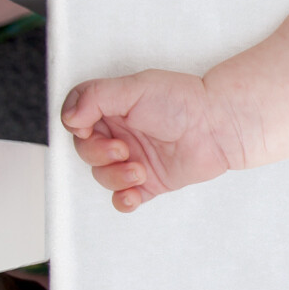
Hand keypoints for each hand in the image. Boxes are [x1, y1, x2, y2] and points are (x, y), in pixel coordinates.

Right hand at [61, 69, 239, 211]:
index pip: (77, 122)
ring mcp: (134, 159)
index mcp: (113, 109)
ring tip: (138, 170)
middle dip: (98, 155)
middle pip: (86, 152)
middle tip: (122, 150)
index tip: (86, 129)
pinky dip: (123, 200)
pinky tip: (131, 196)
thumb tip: (68, 117)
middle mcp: (121, 134)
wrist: (219, 125)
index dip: (77, 128)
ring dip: (114, 177)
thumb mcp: (135, 88)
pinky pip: (125, 198)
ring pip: (103, 176)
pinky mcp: (150, 182)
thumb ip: (96, 97)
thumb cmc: (183, 101)